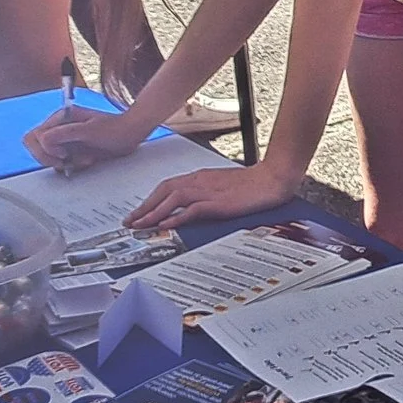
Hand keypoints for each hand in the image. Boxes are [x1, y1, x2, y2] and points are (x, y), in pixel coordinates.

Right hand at [22, 104, 151, 174]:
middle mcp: (60, 128)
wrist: (131, 134)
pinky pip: (61, 163)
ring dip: (64, 163)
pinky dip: (72, 166)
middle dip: (49, 158)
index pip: (35, 137)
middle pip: (36, 147)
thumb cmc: (114, 128)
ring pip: (48, 157)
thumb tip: (44, 139)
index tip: (63, 153)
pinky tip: (87, 161)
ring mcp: (65, 140)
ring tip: (83, 160)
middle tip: (67, 161)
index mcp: (61, 118)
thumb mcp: (90, 130)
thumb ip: (66, 133)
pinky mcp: (73, 150)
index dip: (45, 149)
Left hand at [124, 159, 299, 231]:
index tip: (138, 212)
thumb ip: (206, 193)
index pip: (167, 186)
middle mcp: (200, 181)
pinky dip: (176, 217)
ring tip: (140, 225)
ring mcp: (208, 191)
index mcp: (200, 177)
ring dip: (153, 212)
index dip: (150, 199)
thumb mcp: (223, 187)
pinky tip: (165, 225)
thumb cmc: (253, 183)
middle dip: (144, 206)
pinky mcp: (218, 202)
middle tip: (129, 222)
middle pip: (163, 190)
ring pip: (172, 199)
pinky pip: (191, 209)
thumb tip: (190, 206)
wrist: (273, 177)